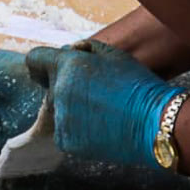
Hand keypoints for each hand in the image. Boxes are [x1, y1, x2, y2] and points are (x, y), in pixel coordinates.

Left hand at [24, 40, 182, 167]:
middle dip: (65, 87)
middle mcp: (59, 90)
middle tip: (94, 94)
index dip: (43, 64)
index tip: (47, 70)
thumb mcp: (114, 55)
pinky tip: (100, 127)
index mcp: (68, 66)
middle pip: (50, 86)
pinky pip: (64, 131)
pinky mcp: (66, 140)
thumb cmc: (138, 85)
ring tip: (103, 112)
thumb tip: (70, 51)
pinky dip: (77, 130)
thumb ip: (85, 49)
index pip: (35, 60)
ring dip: (73, 109)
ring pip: (58, 110)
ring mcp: (61, 117)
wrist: (155, 122)